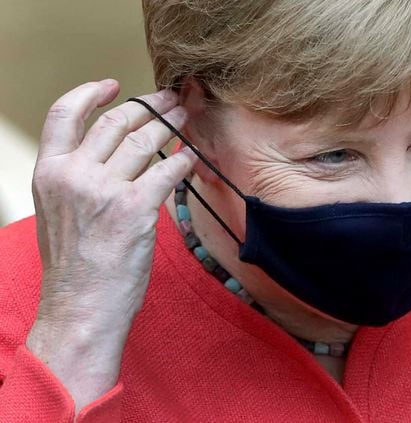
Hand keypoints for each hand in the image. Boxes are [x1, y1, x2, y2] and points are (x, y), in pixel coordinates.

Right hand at [26, 80, 195, 412]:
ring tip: (185, 117)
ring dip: (170, 124)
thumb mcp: (58, 212)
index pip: (64, 114)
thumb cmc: (74, 266)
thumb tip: (111, 155)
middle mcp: (73, 174)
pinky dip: (183, 160)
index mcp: (48, 171)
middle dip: (148, 106)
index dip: (91, 93)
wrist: (80, 308)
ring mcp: (104, 190)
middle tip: (169, 100)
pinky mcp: (135, 209)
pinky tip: (190, 158)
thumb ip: (76, 178)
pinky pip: (167, 171)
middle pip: (116, 123)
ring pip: (145, 141)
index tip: (114, 86)